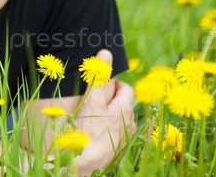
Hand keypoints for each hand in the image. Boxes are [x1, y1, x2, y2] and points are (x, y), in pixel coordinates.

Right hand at [73, 49, 136, 174]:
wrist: (86, 163)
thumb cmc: (88, 130)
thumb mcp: (92, 99)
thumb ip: (99, 76)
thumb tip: (106, 52)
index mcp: (124, 109)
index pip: (125, 89)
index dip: (113, 85)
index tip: (100, 88)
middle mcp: (129, 123)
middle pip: (123, 105)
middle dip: (110, 100)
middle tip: (94, 102)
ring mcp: (124, 138)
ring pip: (118, 120)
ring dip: (108, 115)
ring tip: (92, 118)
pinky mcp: (117, 150)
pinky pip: (114, 134)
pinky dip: (106, 130)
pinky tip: (94, 133)